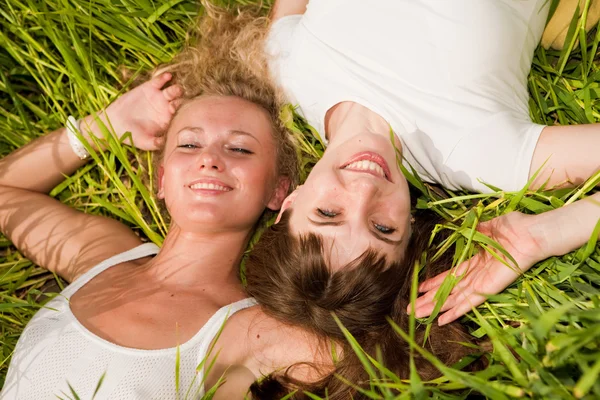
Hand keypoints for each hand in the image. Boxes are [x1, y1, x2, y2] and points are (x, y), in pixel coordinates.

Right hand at [84, 72, 182, 150]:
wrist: (115, 123)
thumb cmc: (132, 135)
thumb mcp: (144, 142)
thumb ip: (154, 143)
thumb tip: (163, 144)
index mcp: (169, 121)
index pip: (180, 116)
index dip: (181, 114)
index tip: (177, 115)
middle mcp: (167, 108)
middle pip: (179, 102)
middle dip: (181, 102)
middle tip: (177, 103)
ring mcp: (160, 97)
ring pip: (173, 91)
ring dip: (176, 90)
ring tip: (176, 90)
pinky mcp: (150, 88)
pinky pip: (160, 81)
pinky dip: (164, 78)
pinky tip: (168, 76)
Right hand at [409, 212, 545, 324]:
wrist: (533, 233)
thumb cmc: (516, 227)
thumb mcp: (489, 224)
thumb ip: (474, 228)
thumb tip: (460, 225)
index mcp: (477, 260)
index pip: (451, 275)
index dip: (434, 283)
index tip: (420, 289)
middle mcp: (478, 275)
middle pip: (448, 291)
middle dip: (429, 300)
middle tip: (411, 308)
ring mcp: (483, 283)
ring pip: (454, 298)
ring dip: (436, 307)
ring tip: (418, 315)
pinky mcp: (490, 288)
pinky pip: (470, 302)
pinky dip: (456, 311)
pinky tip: (443, 319)